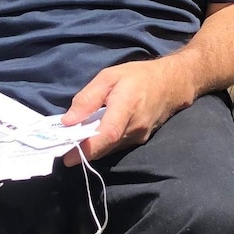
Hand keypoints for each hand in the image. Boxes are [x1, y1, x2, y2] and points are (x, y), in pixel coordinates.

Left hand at [60, 57, 194, 165]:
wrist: (172, 84)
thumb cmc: (138, 76)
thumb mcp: (108, 76)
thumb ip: (88, 98)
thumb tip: (68, 121)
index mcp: (126, 106)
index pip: (107, 134)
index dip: (87, 148)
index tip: (67, 157)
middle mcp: (135, 127)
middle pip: (105, 146)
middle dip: (82, 151)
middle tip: (61, 150)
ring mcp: (139, 136)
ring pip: (110, 149)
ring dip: (91, 148)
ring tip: (72, 143)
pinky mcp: (140, 140)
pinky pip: (116, 146)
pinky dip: (102, 145)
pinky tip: (90, 138)